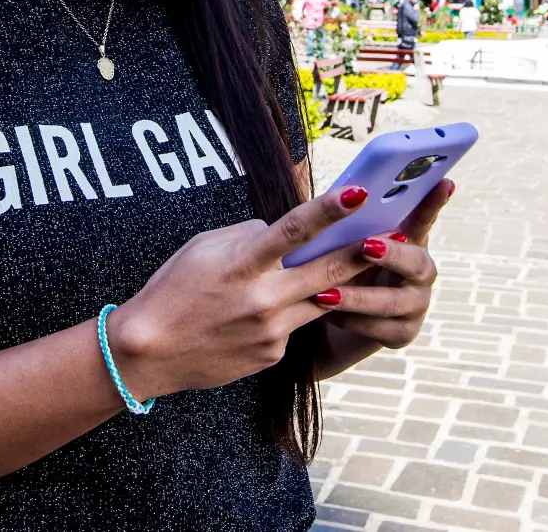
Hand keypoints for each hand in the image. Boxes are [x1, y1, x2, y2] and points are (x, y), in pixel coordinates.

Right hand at [107, 185, 375, 400]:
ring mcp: (271, 331)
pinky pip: (295, 324)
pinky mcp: (274, 354)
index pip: (292, 230)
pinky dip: (291, 310)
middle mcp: (262, 299)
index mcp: (241, 264)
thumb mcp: (203, 248)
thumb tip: (277, 231)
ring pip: (320, 299)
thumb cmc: (173, 289)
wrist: (151, 351)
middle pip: (326, 270)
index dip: (328, 210)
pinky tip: (268, 310)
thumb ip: (246, 236)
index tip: (358, 192)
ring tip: (362, 263)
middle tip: (395, 234)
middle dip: (363, 250)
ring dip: (342, 282)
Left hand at [314, 178, 453, 349]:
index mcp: (407, 241)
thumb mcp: (341, 242)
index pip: (423, 217)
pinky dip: (351, 321)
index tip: (445, 182)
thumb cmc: (337, 265)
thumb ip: (350, 225)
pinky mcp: (402, 333)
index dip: (435, 202)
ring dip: (358, 297)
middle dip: (392, 254)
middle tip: (366, 246)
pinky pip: (379, 329)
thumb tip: (342, 199)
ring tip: (325, 293)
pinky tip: (327, 315)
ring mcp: (415, 304)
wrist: (333, 317)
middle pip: (418, 263)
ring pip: (393, 302)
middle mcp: (419, 272)